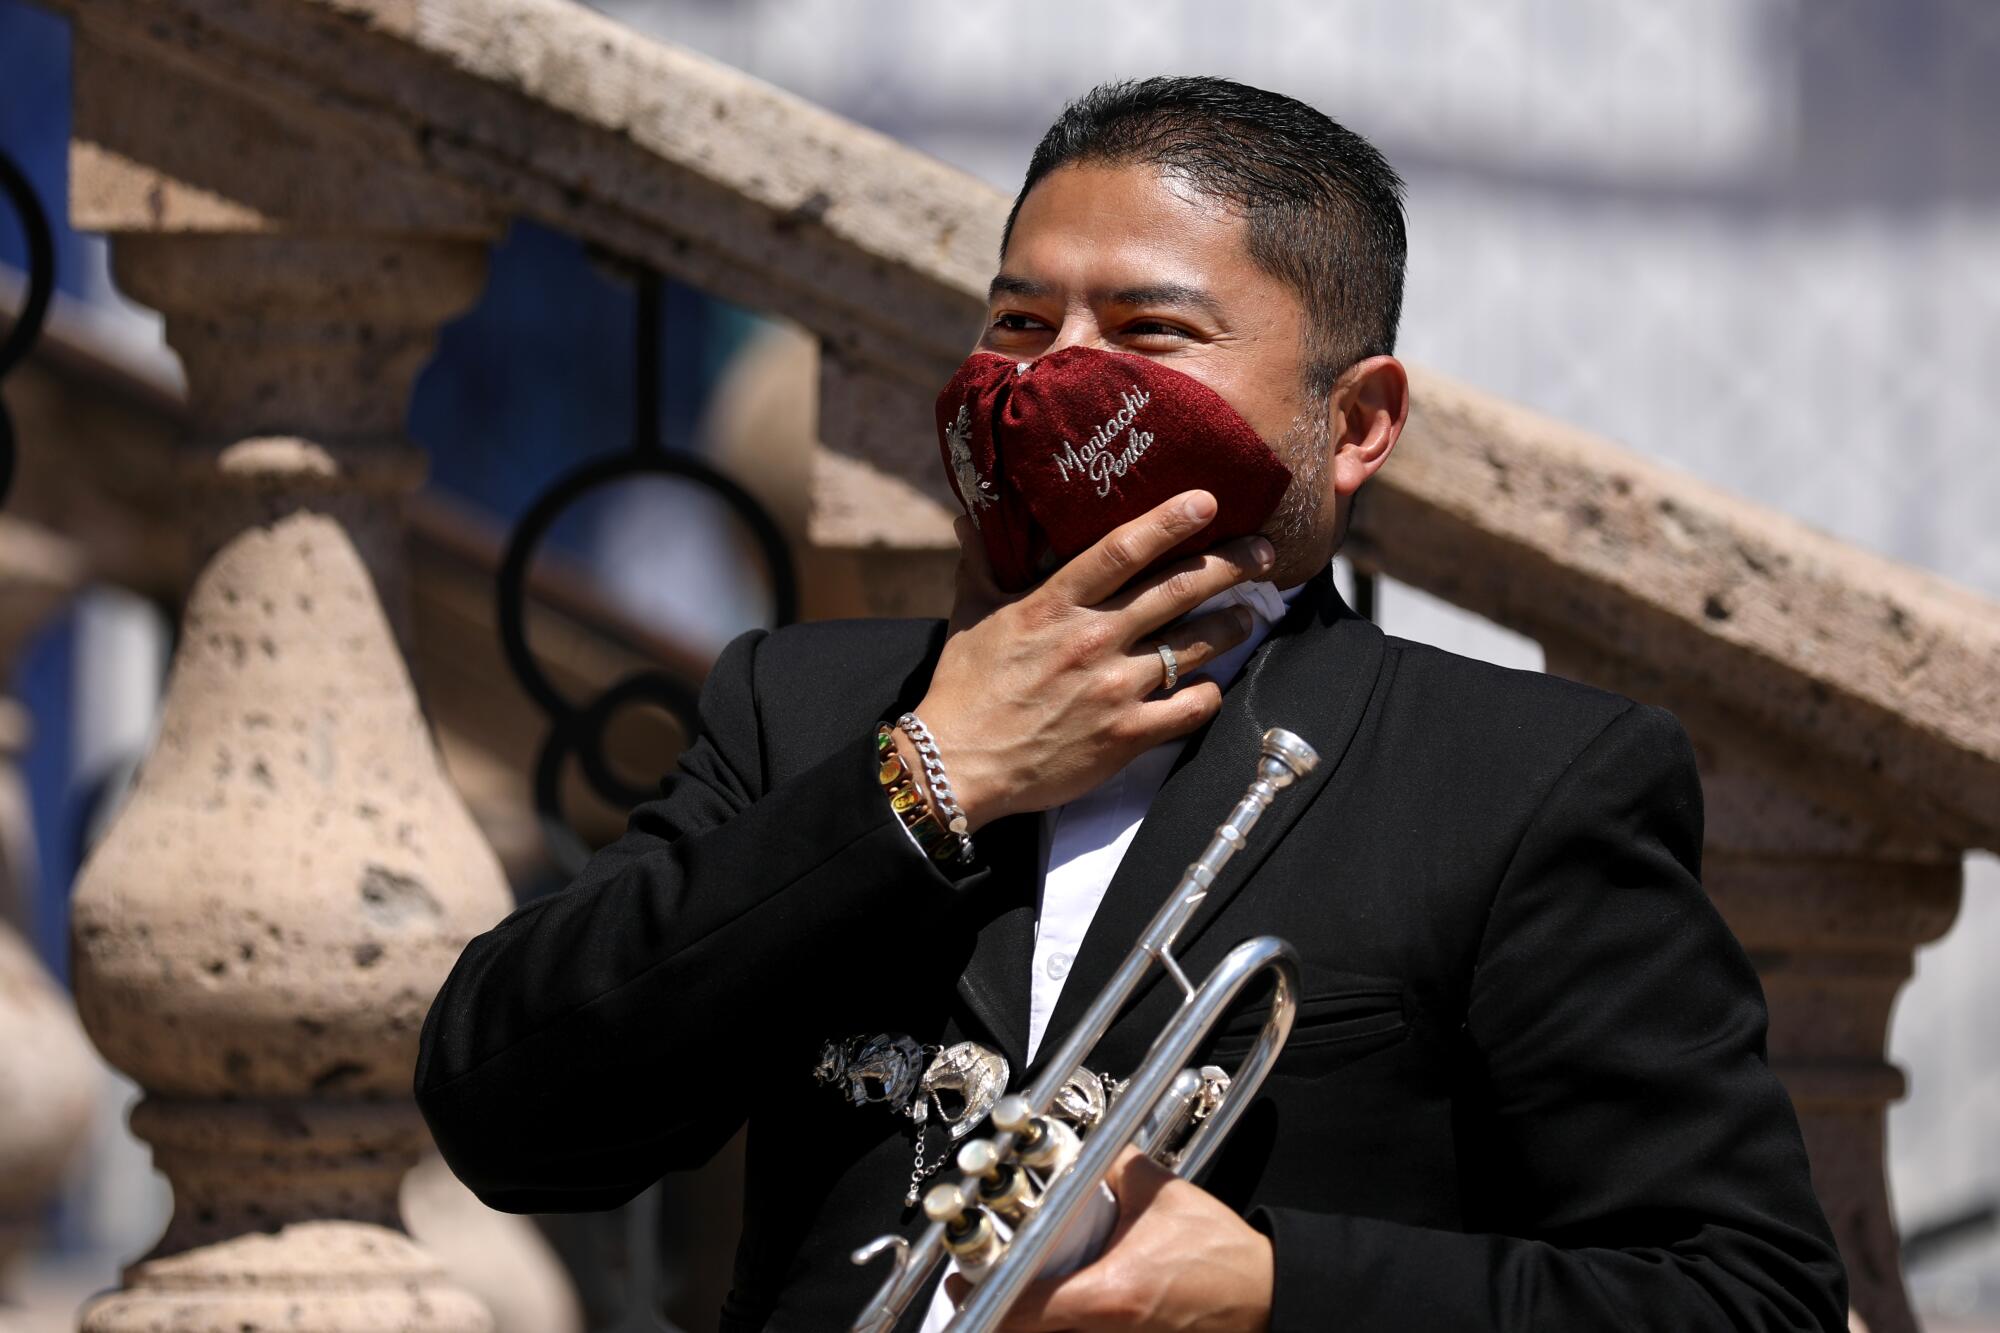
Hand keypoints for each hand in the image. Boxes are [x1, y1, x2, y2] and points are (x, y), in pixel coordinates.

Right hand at [912, 490, 1275, 833]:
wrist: (958, 766)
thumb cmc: (963, 687)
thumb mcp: (971, 615)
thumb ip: (983, 563)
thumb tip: (971, 520)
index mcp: (1054, 604)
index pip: (1123, 550)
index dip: (1170, 521)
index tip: (1208, 501)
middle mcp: (1093, 639)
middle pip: (1178, 589)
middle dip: (1231, 565)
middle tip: (1264, 553)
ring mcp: (1114, 688)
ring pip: (1196, 645)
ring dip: (1231, 624)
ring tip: (1247, 614)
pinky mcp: (1126, 735)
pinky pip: (1190, 707)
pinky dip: (1209, 693)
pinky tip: (1212, 684)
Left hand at [944, 1147, 1274, 1330]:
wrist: (1267, 1298)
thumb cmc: (1222, 1257)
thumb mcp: (1163, 1196)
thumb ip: (1117, 1162)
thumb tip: (1090, 1140)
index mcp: (1108, 1295)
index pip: (1021, 1308)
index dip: (982, 1298)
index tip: (965, 1280)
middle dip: (999, 1314)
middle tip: (982, 1287)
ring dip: (1030, 1322)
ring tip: (1017, 1294)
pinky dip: (1061, 1327)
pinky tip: (1056, 1307)